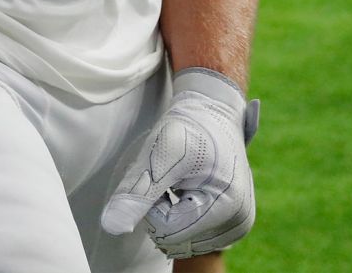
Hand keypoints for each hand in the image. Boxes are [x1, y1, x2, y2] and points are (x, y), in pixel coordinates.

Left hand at [102, 68, 258, 257]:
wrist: (213, 110)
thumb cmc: (189, 126)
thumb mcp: (160, 155)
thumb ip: (137, 192)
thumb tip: (111, 227)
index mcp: (227, 206)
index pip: (169, 232)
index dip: (153, 206)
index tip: (162, 176)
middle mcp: (239, 221)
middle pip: (178, 241)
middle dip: (165, 213)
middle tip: (174, 179)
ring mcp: (240, 223)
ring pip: (185, 242)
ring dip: (174, 216)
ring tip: (185, 183)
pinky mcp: (235, 221)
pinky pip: (197, 236)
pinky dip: (186, 218)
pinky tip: (192, 192)